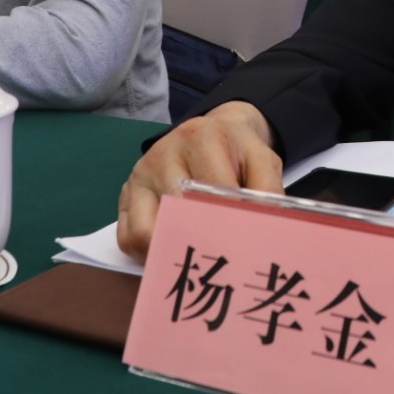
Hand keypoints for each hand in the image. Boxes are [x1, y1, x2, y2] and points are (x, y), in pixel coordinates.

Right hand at [116, 101, 283, 259]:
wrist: (213, 131)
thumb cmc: (237, 152)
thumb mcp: (262, 161)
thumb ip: (268, 191)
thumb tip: (265, 230)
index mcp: (202, 138)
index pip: (212, 190)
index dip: (229, 223)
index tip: (244, 247)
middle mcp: (163, 152)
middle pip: (177, 213)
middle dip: (201, 241)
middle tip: (222, 262)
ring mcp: (140, 175)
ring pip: (146, 231)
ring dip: (171, 250)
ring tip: (196, 257)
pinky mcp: (126, 195)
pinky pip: (128, 237)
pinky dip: (150, 252)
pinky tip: (175, 249)